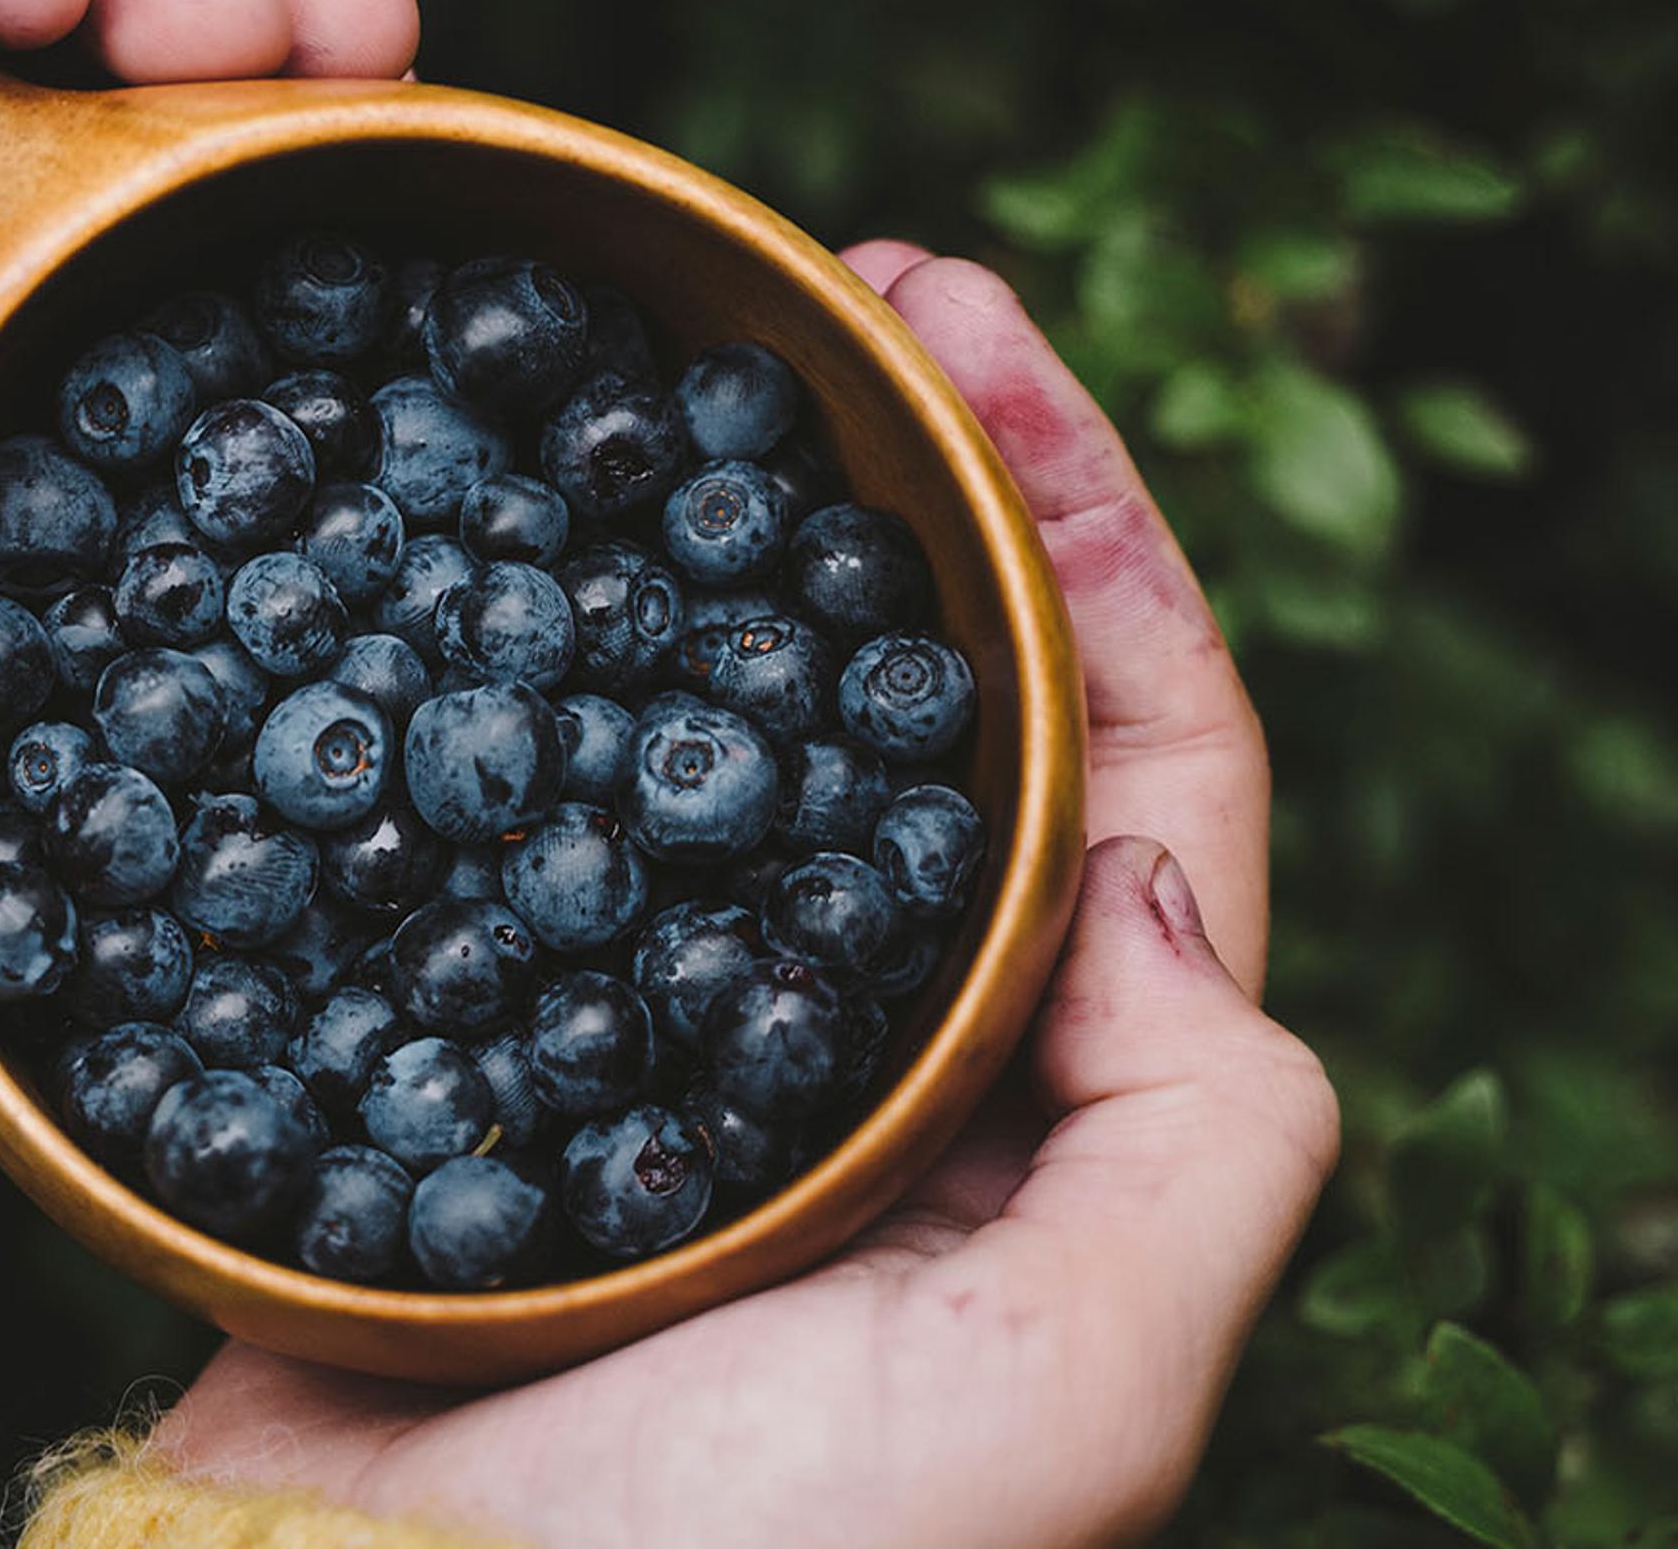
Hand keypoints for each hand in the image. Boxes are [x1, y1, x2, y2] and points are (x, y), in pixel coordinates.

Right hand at [153, 248, 1336, 1548]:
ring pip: (739, 735)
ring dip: (733, 540)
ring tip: (673, 365)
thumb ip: (1199, 1141)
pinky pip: (534, 816)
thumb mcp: (1074, 1389)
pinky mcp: (482, 1056)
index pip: (1142, 769)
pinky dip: (537, 666)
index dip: (1099, 529)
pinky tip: (478, 552)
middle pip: (946, 709)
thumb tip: (1139, 867)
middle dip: (921, 482)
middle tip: (839, 287)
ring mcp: (675, 1050)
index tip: (973, 335)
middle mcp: (878, 1063)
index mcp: (1038, 1119)